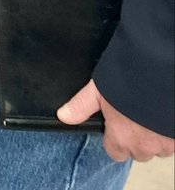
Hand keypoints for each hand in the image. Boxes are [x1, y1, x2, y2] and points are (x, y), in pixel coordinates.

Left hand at [58, 80, 174, 161]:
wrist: (161, 73)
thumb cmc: (128, 81)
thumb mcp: (98, 89)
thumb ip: (81, 105)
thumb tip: (62, 116)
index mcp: (122, 138)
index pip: (115, 153)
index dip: (114, 139)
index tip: (115, 124)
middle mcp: (145, 147)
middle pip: (137, 152)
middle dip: (136, 138)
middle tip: (132, 114)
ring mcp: (165, 143)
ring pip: (158, 147)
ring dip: (154, 135)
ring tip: (147, 111)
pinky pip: (172, 140)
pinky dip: (167, 129)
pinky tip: (160, 110)